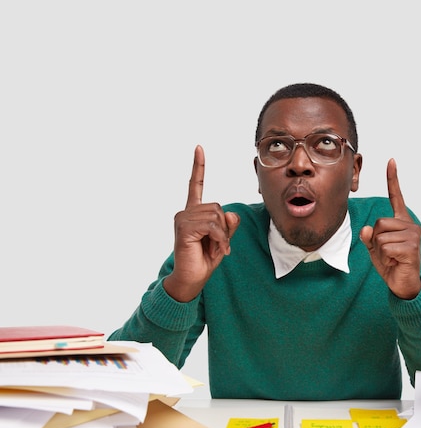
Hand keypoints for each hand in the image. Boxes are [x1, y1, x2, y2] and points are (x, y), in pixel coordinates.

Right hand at [164, 145, 239, 302]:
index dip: (198, 166)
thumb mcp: (223, 239)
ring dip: (222, 235)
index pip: (196, 184)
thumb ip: (229, 224)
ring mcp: (182, 219)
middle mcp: (186, 212)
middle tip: (217, 243)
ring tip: (214, 247)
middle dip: (224, 227)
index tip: (199, 147)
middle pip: (218, 206)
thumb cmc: (205, 259)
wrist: (192, 280)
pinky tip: (217, 250)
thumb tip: (230, 213)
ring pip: (216, 216)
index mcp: (194, 212)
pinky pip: (212, 225)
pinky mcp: (183, 227)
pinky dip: (220, 239)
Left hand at [360, 158, 420, 299]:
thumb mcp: (374, 248)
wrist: (403, 285)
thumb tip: (366, 229)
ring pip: (380, 236)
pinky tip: (396, 263)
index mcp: (401, 222)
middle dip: (376, 239)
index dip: (392, 179)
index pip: (396, 197)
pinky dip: (385, 258)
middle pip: (378, 222)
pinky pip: (385, 247)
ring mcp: (413, 235)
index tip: (391, 160)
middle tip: (387, 253)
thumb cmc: (391, 265)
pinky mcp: (412, 247)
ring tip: (392, 259)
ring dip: (380, 251)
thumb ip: (369, 236)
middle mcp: (410, 225)